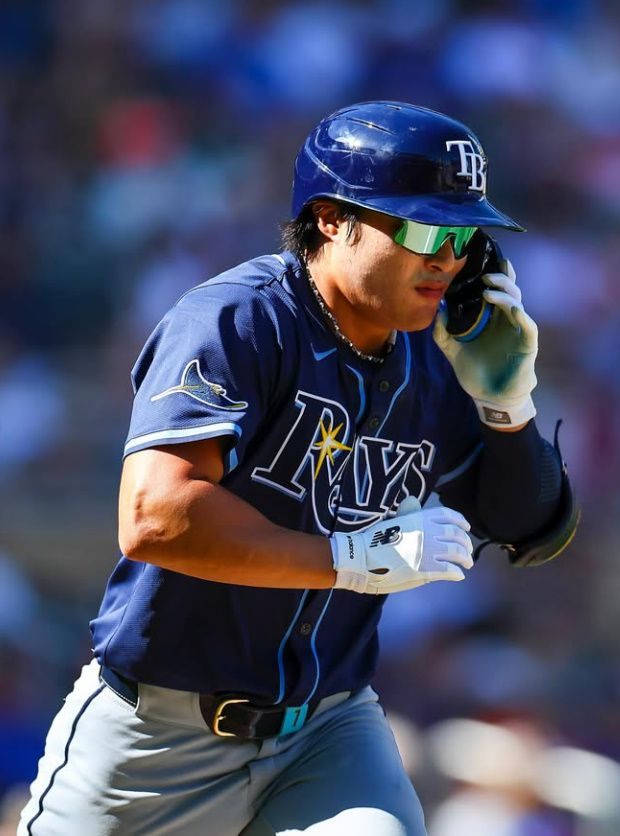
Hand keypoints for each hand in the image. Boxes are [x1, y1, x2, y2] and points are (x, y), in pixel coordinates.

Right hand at [330, 497, 472, 594]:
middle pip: (457, 536)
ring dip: (465, 559)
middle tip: (468, 551)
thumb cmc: (373, 541)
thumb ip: (407, 513)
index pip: (449, 516)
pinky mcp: (425, 570)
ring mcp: (427, 551)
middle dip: (466, 543)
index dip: (461, 521)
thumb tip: (413, 499)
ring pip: (457, 553)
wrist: (360, 558)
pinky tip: (458, 575)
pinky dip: (457, 573)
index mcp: (419, 518)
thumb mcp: (392, 521)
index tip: (466, 527)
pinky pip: (450, 571)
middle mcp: (427, 532)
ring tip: (467, 564)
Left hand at [434, 259, 537, 427]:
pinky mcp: (527, 344)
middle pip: (508, 290)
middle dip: (499, 278)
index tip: (480, 261)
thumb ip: (442, 332)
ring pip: (517, 304)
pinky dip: (522, 316)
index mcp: (490, 318)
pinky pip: (528, 326)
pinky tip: (512, 309)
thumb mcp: (452, 350)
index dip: (492, 274)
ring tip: (488, 290)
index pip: (494, 290)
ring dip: (505, 294)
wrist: (490, 397)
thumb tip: (438, 309)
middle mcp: (506, 320)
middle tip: (484, 274)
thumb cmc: (475, 372)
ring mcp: (518, 330)